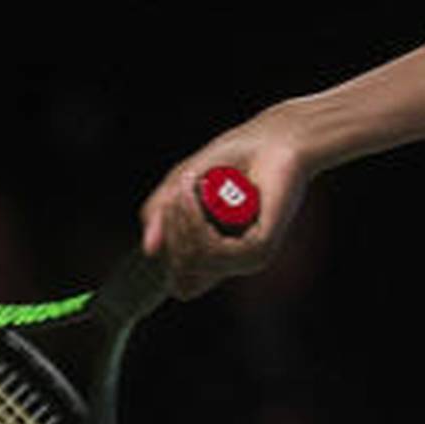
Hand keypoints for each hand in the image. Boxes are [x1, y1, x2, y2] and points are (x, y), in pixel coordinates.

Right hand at [138, 107, 314, 298]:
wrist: (274, 139)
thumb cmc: (232, 159)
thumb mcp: (181, 185)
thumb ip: (159, 215)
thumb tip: (149, 250)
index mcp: (218, 255)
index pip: (181, 285)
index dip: (166, 255)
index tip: (169, 210)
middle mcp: (235, 261)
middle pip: (181, 276)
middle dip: (169, 231)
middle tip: (180, 190)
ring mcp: (249, 257)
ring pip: (194, 262)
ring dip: (181, 223)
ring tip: (188, 187)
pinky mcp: (262, 246)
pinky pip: (213, 252)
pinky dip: (197, 225)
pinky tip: (198, 196)